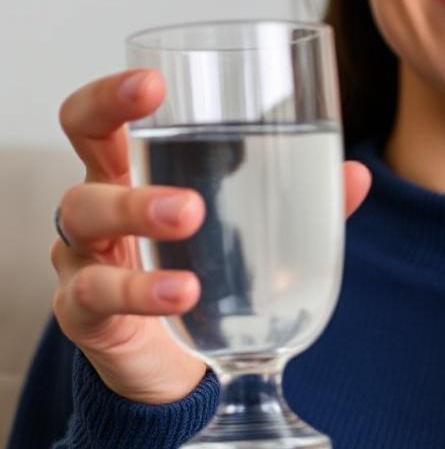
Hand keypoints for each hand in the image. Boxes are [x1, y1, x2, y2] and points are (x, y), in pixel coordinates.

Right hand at [50, 69, 371, 404]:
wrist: (178, 367)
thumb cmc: (208, 277)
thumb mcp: (248, 235)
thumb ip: (301, 205)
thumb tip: (357, 175)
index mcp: (135, 172)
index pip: (104, 115)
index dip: (115, 93)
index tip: (154, 81)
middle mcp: (99, 202)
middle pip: (83, 142)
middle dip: (115, 123)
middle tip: (179, 120)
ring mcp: (83, 254)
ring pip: (84, 213)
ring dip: (137, 207)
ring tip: (190, 216)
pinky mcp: (83, 313)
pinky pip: (94, 293)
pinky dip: (139, 290)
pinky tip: (181, 293)